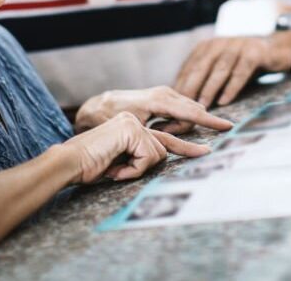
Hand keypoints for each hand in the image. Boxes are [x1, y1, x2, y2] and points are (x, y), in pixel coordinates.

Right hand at [64, 111, 209, 181]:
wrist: (69, 162)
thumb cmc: (91, 166)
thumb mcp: (122, 160)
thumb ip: (141, 154)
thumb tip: (162, 156)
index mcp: (133, 126)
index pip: (165, 133)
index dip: (186, 142)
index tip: (211, 142)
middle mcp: (136, 119)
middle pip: (168, 141)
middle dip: (189, 149)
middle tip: (222, 132)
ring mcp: (134, 121)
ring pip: (159, 153)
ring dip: (138, 169)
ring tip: (117, 171)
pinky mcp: (133, 129)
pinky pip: (149, 157)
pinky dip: (133, 170)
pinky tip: (116, 169)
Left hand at [75, 86, 233, 134]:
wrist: (98, 106)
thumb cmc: (110, 119)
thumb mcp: (131, 129)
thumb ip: (152, 135)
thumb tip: (165, 145)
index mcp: (159, 101)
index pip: (193, 112)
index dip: (211, 121)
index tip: (228, 126)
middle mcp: (165, 93)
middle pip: (193, 113)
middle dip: (183, 128)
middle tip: (159, 132)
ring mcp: (166, 92)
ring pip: (188, 113)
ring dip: (177, 126)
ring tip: (155, 129)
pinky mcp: (165, 96)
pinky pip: (182, 111)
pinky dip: (174, 121)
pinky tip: (157, 125)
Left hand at [174, 34, 290, 107]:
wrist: (276, 48)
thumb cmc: (242, 63)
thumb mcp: (220, 67)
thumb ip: (203, 80)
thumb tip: (179, 102)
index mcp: (206, 47)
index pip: (189, 68)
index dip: (179, 87)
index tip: (170, 105)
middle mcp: (219, 43)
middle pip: (201, 67)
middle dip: (190, 88)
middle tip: (180, 108)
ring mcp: (237, 46)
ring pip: (219, 70)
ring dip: (209, 89)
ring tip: (200, 107)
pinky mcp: (254, 52)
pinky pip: (241, 71)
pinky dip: (231, 87)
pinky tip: (224, 101)